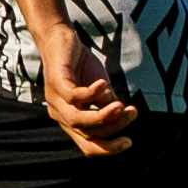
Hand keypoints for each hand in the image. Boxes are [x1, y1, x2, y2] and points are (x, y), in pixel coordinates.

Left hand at [35, 21, 136, 155]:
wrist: (61, 39)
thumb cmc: (81, 66)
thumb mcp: (101, 90)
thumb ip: (109, 106)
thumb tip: (122, 118)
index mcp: (70, 119)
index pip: (87, 145)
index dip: (108, 149)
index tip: (129, 142)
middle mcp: (60, 113)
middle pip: (86, 134)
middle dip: (114, 126)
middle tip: (132, 112)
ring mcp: (55, 98)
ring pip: (77, 120)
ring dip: (103, 117)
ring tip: (121, 106)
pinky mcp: (55, 81)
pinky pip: (73, 96)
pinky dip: (91, 93)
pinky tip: (103, 84)